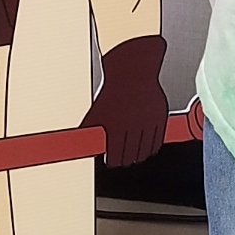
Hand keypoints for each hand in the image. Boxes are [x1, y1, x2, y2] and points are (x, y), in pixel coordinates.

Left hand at [82, 36, 168, 167]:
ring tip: (134, 156)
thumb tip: (75, 145)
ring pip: (145, 150)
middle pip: (131, 155)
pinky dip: (152, 148)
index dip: (113, 161)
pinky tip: (147, 148)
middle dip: (126, 160)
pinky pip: (157, 141)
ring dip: (139, 156)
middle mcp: (133, 125)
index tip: (112, 161)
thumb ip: (87, 131)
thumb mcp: (96, 111)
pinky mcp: (160, 118)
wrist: (132, 72)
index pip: (115, 155)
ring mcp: (148, 122)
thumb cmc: (113, 92)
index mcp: (115, 126)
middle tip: (123, 161)